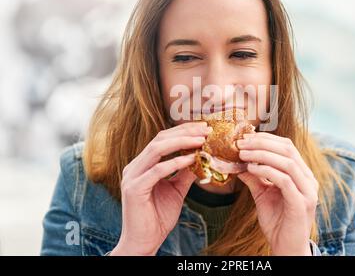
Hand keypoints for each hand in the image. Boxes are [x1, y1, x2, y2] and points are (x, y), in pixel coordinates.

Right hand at [110, 122, 209, 255]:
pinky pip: (157, 170)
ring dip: (181, 142)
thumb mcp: (176, 190)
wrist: (144, 242)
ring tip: (201, 140)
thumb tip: (200, 157)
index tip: (203, 128)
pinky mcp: (134, 189)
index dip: (183, 131)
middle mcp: (135, 166)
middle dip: (184, 132)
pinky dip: (175, 162)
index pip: (162, 139)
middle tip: (205, 130)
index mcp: (142, 164)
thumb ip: (185, 173)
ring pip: (157, 149)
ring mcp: (132, 176)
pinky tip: (191, 159)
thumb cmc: (157, 217)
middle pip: (160, 139)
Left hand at [236, 132, 318, 255]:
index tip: (244, 137)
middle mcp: (308, 179)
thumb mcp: (262, 194)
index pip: (287, 146)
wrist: (286, 247)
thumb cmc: (277, 221)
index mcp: (302, 174)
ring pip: (287, 162)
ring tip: (242, 154)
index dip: (265, 139)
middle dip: (262, 143)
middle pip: (287, 149)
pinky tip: (251, 169)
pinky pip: (285, 180)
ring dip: (262, 154)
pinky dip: (267, 171)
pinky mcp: (301, 203)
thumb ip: (254, 177)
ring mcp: (308, 191)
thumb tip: (238, 162)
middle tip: (241, 143)